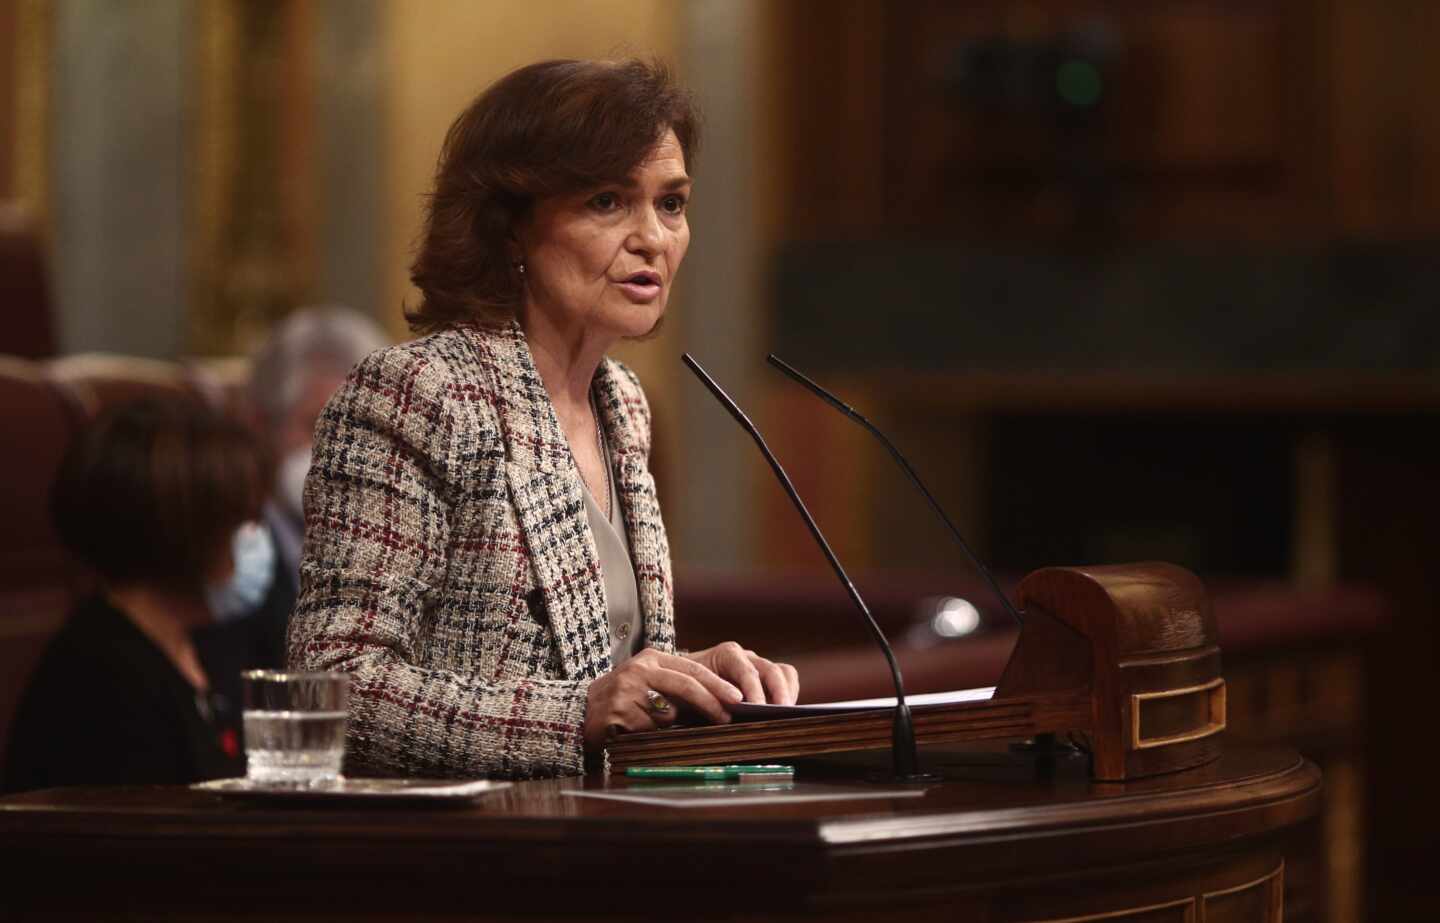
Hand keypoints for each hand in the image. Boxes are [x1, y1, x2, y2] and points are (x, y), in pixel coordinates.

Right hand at [584, 649, 742, 749]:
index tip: (738, 698)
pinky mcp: (618, 712)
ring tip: (653, 722)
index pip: (693, 669)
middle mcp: (640, 670)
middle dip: (711, 702)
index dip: (718, 684)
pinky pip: (649, 729)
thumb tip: (721, 703)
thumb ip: (679, 687)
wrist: (581, 710)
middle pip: (685, 685)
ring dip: (670, 724)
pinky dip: (649, 733)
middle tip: (728, 717)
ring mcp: (628, 690)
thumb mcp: (650, 682)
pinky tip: (634, 728)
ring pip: (668, 712)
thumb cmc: (625, 698)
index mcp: (652, 658)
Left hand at [684, 642, 798, 706]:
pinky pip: (786, 680)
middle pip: (771, 670)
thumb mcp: (688, 692)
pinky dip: (788, 694)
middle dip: (778, 692)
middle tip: (781, 713)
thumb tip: (715, 716)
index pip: (747, 670)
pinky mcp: (766, 678)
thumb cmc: (685, 687)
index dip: (754, 690)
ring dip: (787, 693)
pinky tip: (785, 714)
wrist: (683, 680)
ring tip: (788, 716)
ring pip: (783, 673)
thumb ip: (703, 700)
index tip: (758, 709)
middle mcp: (746, 657)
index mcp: (726, 654)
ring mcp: (758, 665)